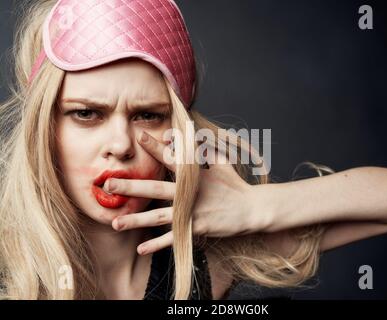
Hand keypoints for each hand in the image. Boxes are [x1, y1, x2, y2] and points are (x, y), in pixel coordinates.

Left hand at [105, 131, 262, 254]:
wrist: (252, 208)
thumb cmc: (235, 185)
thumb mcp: (222, 162)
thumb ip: (205, 149)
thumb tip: (194, 137)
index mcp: (194, 174)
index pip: (171, 157)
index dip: (155, 146)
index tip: (138, 136)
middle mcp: (190, 192)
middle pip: (156, 188)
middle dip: (132, 185)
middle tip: (109, 183)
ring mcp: (192, 211)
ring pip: (159, 216)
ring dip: (136, 220)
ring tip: (115, 222)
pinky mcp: (197, 228)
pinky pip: (173, 238)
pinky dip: (157, 244)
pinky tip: (140, 248)